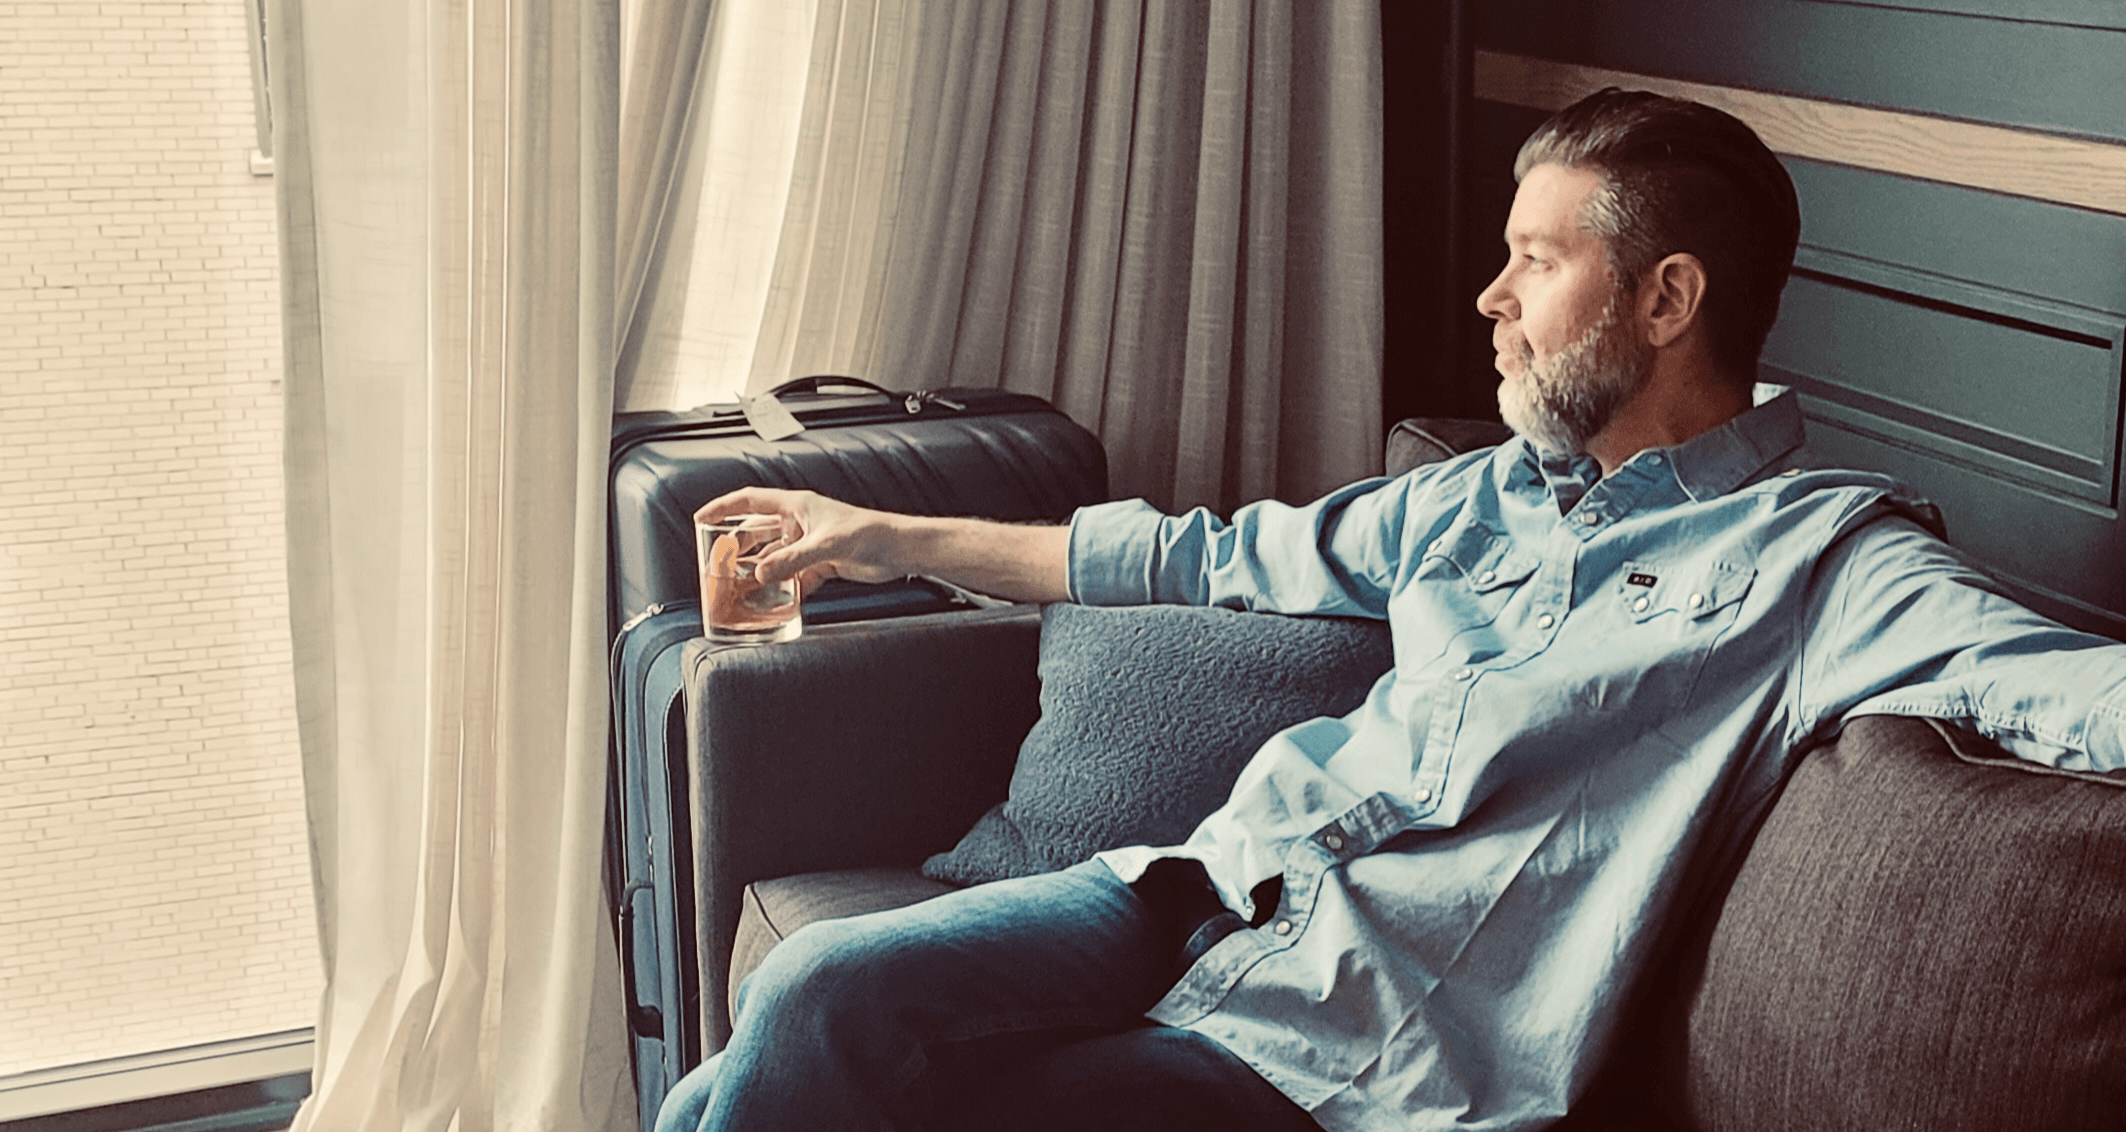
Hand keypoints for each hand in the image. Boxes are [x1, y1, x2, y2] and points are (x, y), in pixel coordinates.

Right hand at [694, 488, 906, 590]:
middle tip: (715, 562)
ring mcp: (809, 544)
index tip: (701, 518)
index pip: (751, 501)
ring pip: (774, 556)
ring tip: (736, 585)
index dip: (724, 508)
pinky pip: (793, 576)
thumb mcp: (825, 546)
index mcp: (797, 506)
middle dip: (736, 545)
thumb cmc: (869, 533)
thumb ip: (791, 561)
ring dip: (757, 569)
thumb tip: (758, 575)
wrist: (898, 549)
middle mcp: (799, 523)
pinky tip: (773, 601)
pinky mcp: (821, 564)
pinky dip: (783, 588)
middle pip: (757, 531)